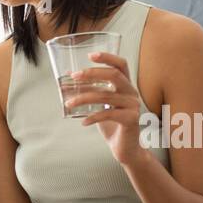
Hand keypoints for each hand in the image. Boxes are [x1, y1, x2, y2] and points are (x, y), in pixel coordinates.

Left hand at [63, 51, 147, 166]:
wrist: (125, 148)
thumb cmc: (111, 124)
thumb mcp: (98, 106)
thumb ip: (88, 91)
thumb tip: (68, 78)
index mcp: (125, 86)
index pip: (121, 65)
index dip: (107, 57)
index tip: (90, 54)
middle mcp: (132, 92)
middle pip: (114, 75)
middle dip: (92, 73)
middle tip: (74, 77)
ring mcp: (133, 105)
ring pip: (106, 96)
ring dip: (84, 98)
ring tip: (68, 103)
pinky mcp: (131, 119)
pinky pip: (108, 114)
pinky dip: (93, 117)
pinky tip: (83, 122)